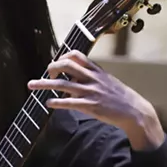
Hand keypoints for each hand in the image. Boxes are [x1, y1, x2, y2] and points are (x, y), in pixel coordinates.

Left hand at [27, 50, 163, 149]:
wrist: (134, 111)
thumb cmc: (120, 97)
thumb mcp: (107, 81)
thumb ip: (91, 77)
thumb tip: (73, 77)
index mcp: (97, 71)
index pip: (77, 56)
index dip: (63, 57)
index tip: (55, 63)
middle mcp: (92, 78)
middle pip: (67, 65)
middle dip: (52, 67)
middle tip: (45, 73)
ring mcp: (90, 92)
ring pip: (62, 84)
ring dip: (44, 84)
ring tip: (31, 85)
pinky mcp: (90, 105)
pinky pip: (69, 102)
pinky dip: (56, 101)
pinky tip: (48, 102)